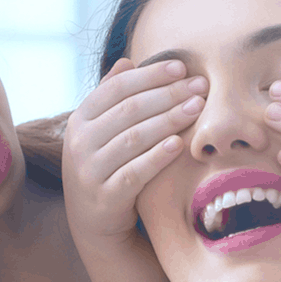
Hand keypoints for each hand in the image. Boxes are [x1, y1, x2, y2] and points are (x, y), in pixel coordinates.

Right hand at [63, 57, 206, 243]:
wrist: (93, 221)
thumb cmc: (105, 166)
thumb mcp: (100, 131)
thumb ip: (111, 97)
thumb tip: (128, 60)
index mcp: (80, 119)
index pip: (118, 87)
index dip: (151, 75)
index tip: (182, 68)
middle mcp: (80, 142)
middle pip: (130, 109)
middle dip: (169, 94)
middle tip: (201, 86)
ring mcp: (90, 170)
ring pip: (134, 138)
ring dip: (169, 120)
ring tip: (198, 108)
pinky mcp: (105, 197)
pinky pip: (135, 172)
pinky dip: (158, 156)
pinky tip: (180, 144)